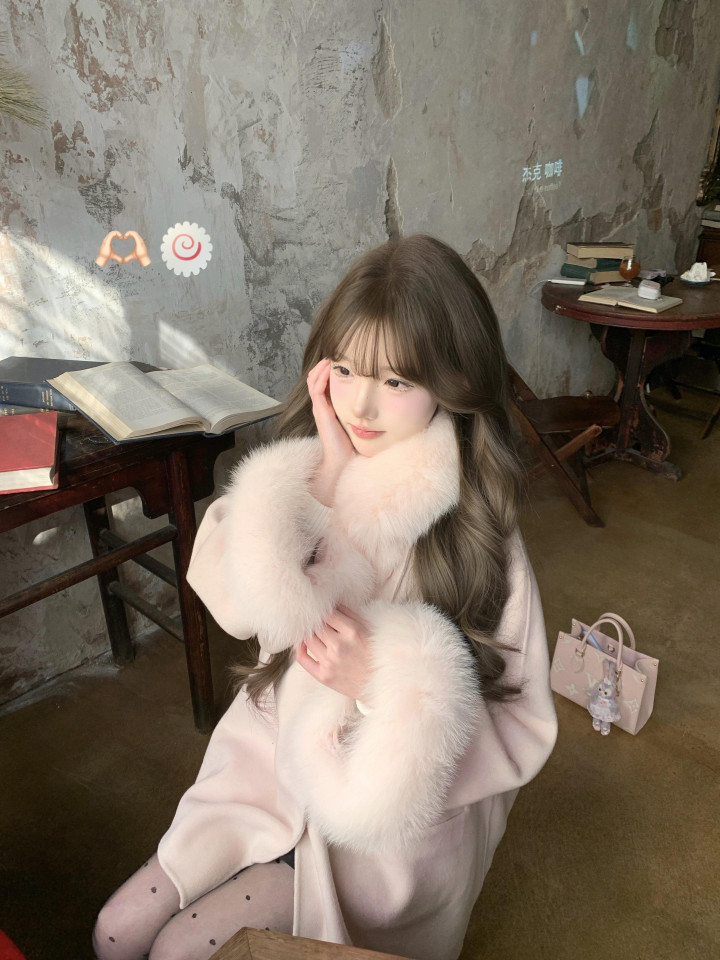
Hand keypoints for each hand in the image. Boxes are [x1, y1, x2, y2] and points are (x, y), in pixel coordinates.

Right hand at [95, 231, 123, 266]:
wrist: (103, 258)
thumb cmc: (107, 257)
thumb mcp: (115, 256)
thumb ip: (118, 258)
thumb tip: (123, 261)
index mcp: (108, 241)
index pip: (112, 234)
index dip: (117, 234)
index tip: (122, 237)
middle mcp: (106, 239)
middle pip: (112, 232)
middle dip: (117, 232)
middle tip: (122, 237)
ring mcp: (106, 240)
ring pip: (111, 232)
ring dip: (117, 233)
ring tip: (121, 236)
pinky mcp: (107, 241)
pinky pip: (111, 234)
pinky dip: (116, 234)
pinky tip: (120, 237)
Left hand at [122, 230, 151, 266]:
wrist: (143, 258)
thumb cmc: (139, 257)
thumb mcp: (131, 256)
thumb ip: (127, 258)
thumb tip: (124, 261)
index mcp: (138, 241)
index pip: (134, 234)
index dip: (129, 234)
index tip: (124, 238)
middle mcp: (139, 239)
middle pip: (134, 232)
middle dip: (128, 233)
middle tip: (124, 237)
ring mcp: (140, 240)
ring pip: (134, 232)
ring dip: (128, 233)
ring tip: (124, 236)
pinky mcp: (139, 241)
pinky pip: (134, 234)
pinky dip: (129, 234)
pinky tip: (125, 237)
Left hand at [296, 604, 370, 699]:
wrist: (380, 683)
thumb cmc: (375, 654)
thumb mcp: (368, 629)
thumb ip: (349, 614)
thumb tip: (332, 603)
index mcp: (352, 632)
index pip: (327, 614)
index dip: (323, 611)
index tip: (322, 611)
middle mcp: (339, 646)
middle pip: (316, 626)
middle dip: (316, 622)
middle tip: (317, 621)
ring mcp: (330, 662)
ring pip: (308, 639)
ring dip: (310, 634)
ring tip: (314, 632)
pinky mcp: (323, 676)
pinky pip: (303, 659)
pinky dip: (300, 649)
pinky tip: (304, 644)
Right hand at [307, 358, 353, 504]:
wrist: (342, 463)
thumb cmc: (352, 447)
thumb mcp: (360, 424)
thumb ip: (366, 413)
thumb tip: (383, 404)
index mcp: (331, 407)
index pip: (327, 382)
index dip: (333, 369)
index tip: (345, 357)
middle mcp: (323, 405)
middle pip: (318, 378)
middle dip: (326, 364)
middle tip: (337, 351)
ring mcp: (320, 408)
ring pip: (314, 380)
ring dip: (322, 366)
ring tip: (332, 355)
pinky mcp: (320, 411)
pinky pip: (316, 388)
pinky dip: (321, 376)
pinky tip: (329, 367)